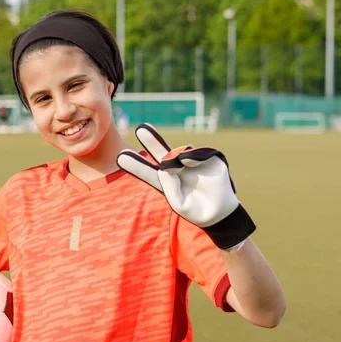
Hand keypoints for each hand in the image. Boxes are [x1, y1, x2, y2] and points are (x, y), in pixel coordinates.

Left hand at [116, 124, 255, 249]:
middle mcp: (176, 170)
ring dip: (177, 158)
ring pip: (179, 152)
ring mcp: (191, 163)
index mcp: (166, 182)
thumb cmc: (196, 211)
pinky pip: (198, 152)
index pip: (148, 172)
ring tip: (181, 167)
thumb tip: (169, 162)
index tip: (120, 157)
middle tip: (140, 128)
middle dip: (151, 140)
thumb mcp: (179, 204)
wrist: (220, 213)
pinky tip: (191, 163)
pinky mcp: (207, 158)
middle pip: (161, 153)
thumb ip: (170, 185)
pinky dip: (193, 157)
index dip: (135, 164)